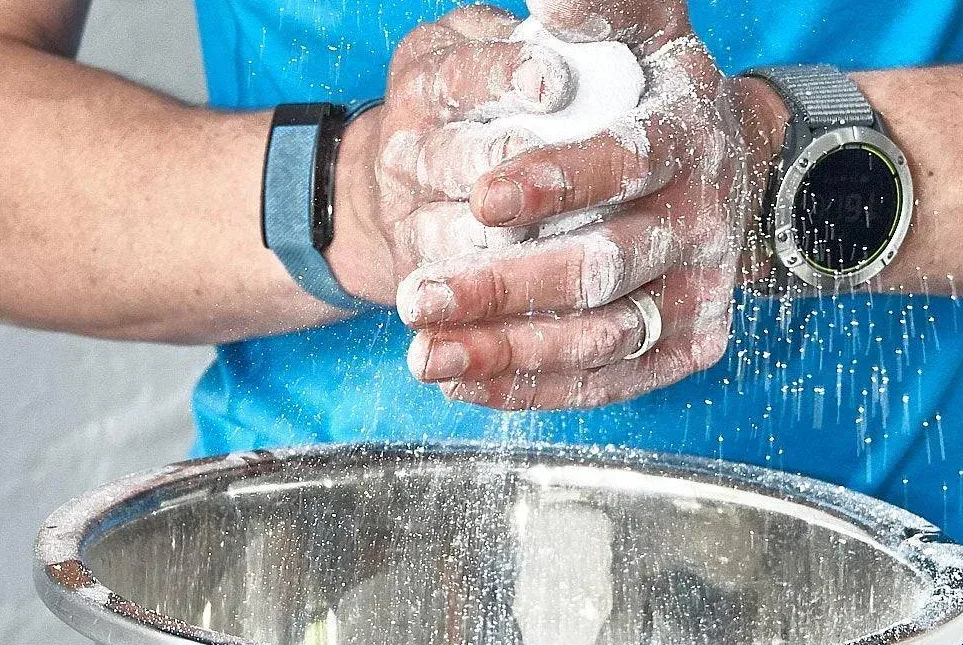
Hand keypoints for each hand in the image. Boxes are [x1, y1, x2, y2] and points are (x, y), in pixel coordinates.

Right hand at [324, 5, 580, 306]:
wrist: (393, 190)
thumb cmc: (469, 105)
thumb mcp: (475, 48)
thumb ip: (513, 38)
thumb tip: (568, 12)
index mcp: (426, 80)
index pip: (462, 75)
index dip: (509, 78)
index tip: (556, 83)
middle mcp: (408, 148)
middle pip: (459, 160)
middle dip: (513, 168)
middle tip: (566, 175)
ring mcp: (408, 215)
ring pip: (458, 232)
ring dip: (512, 241)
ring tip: (567, 241)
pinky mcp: (419, 272)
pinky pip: (459, 289)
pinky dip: (501, 298)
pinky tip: (549, 297)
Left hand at [397, 0, 789, 408]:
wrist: (726, 166)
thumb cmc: (659, 97)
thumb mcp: (648, 30)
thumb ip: (604, 8)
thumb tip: (549, 2)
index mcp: (689, 139)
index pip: (626, 162)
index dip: (556, 183)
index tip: (481, 197)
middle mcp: (702, 223)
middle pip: (603, 268)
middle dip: (506, 286)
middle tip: (419, 296)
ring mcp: (697, 293)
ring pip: (601, 338)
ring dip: (508, 353)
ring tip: (424, 355)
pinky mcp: (684, 346)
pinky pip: (609, 381)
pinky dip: (534, 389)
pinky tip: (464, 382)